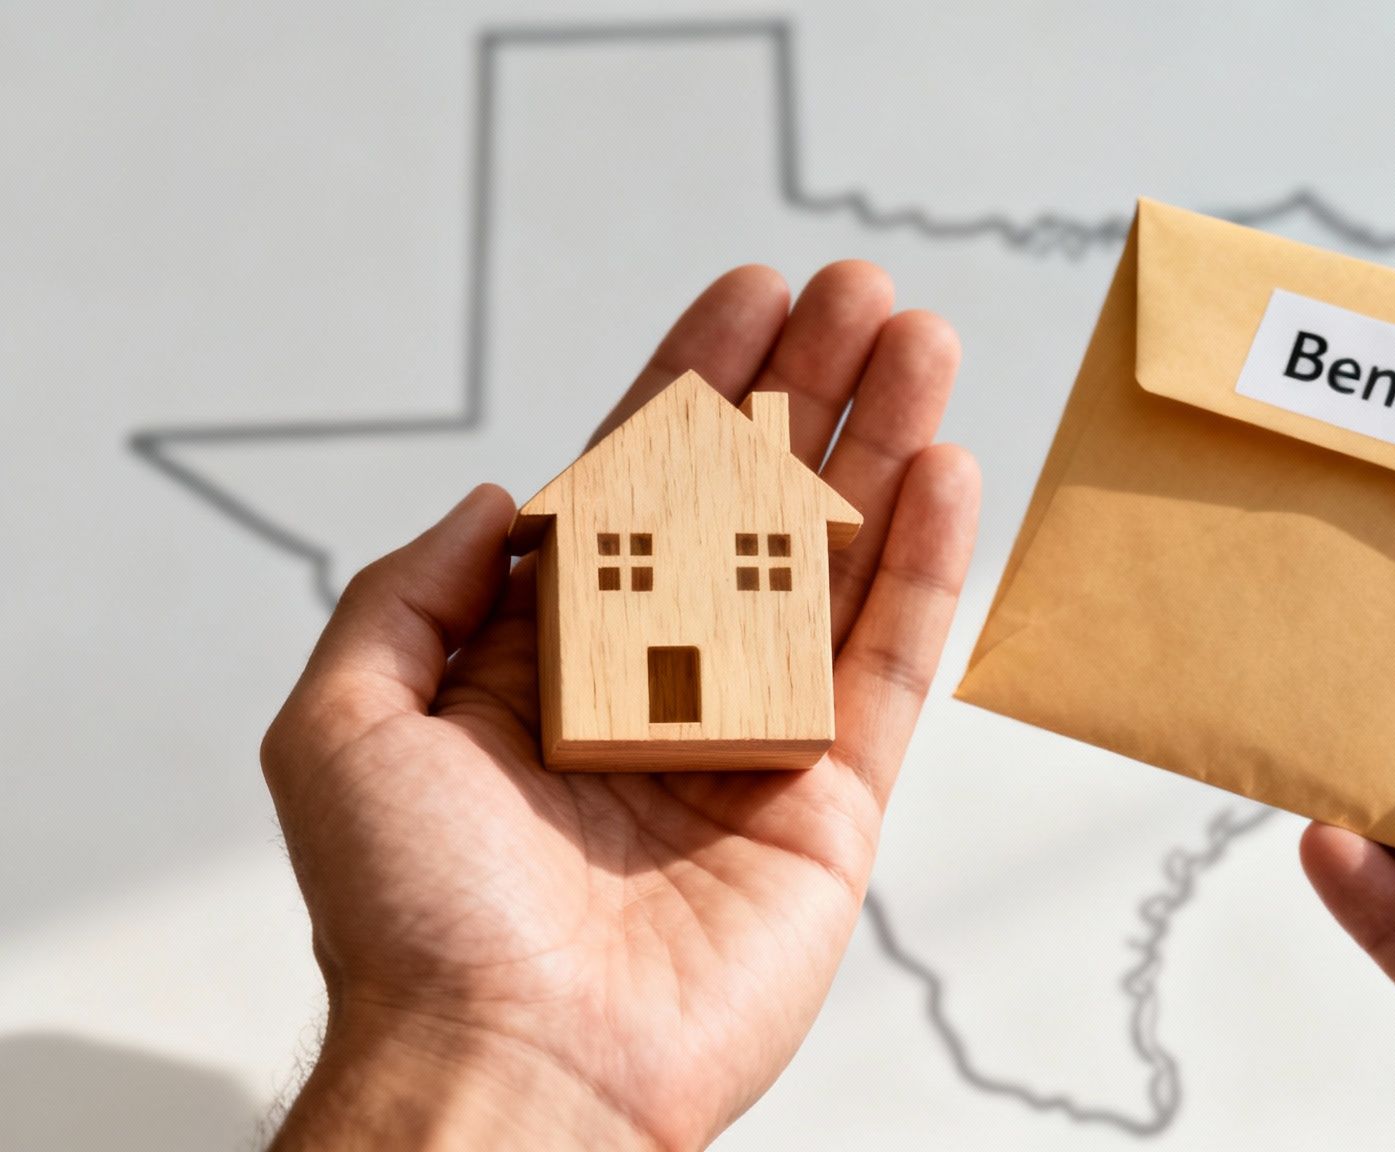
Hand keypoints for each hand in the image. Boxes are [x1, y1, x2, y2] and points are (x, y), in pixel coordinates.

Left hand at [261, 262, 978, 1149]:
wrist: (516, 1067)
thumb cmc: (416, 921)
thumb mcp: (344, 723)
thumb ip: (409, 592)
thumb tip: (502, 499)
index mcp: (551, 656)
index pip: (639, 486)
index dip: (697, 382)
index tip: (752, 296)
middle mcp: (661, 682)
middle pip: (754, 503)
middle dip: (808, 391)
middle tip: (860, 295)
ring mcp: (754, 736)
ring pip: (836, 563)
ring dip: (883, 447)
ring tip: (922, 343)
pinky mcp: (832, 801)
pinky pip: (890, 664)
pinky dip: (926, 568)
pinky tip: (946, 472)